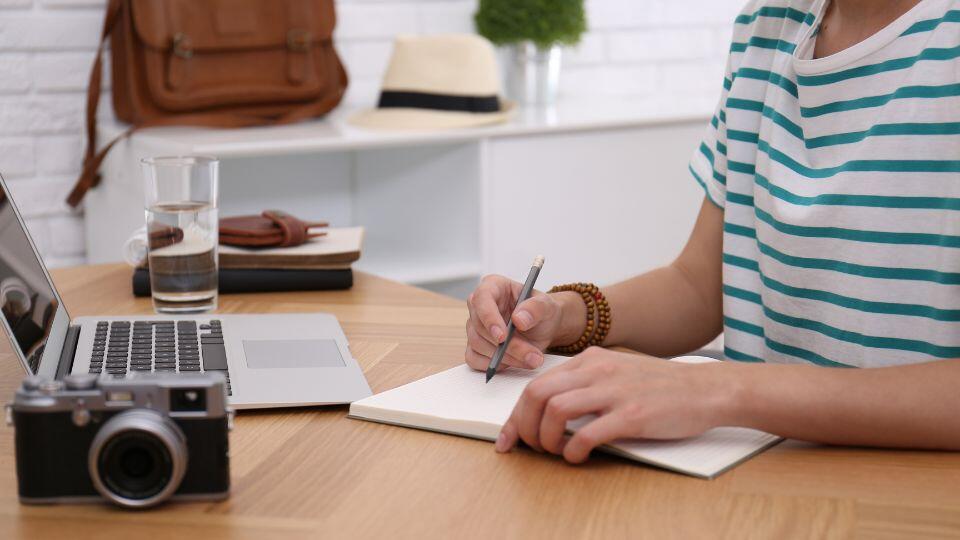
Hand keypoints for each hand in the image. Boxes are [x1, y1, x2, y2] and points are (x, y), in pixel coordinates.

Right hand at [464, 275, 580, 370]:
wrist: (543, 328)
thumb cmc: (542, 311)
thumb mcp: (547, 306)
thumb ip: (536, 308)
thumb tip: (518, 319)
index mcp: (493, 286)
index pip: (481, 299)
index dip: (489, 318)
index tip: (502, 337)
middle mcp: (479, 305)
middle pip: (479, 326)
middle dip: (506, 346)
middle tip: (531, 355)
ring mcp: (475, 327)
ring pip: (477, 345)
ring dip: (505, 357)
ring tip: (532, 360)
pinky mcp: (475, 346)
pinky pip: (474, 359)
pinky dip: (495, 365)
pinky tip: (515, 362)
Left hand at [495, 347, 737, 462]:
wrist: (705, 389)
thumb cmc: (661, 386)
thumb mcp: (617, 371)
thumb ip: (586, 382)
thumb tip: (551, 409)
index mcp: (590, 360)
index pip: (537, 384)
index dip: (516, 414)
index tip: (509, 437)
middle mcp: (598, 370)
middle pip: (538, 394)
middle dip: (523, 426)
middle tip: (528, 447)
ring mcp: (614, 391)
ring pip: (555, 409)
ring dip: (544, 437)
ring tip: (553, 452)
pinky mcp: (632, 414)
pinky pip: (588, 433)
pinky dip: (573, 450)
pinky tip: (576, 457)